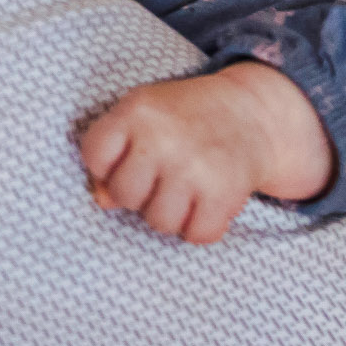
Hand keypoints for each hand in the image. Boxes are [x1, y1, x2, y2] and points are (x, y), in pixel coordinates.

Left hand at [78, 62, 331, 243]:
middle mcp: (163, 138)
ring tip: (185, 189)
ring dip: (171, 213)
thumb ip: (113, 152)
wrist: (251, 111)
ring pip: (159, 222)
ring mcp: (194, 167)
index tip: (128, 159)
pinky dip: (202, 226)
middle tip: (161, 175)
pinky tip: (207, 201)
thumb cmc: (185, 117)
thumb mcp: (144, 117)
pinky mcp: (225, 193)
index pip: (94, 156)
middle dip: (139, 192)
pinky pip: (197, 235)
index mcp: (138, 111)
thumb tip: (103, 199)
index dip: (105, 166)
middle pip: (124, 194)